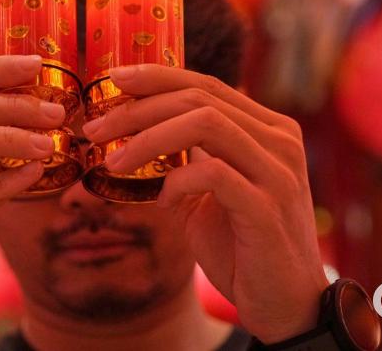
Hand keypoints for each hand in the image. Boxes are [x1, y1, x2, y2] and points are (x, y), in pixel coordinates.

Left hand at [82, 64, 328, 343]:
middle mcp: (280, 140)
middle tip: (96, 128)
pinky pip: (211, 173)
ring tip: (113, 161)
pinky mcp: (267, 207)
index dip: (156, 77)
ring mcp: (278, 171)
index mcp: (269, 129)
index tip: (111, 80)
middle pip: (200, 97)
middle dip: (139, 108)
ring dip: (148, 138)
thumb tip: (134, 132)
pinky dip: (176, 181)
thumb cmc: (243, 248)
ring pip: (205, 124)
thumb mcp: (210, 194)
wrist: (285, 305)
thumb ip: (187, 159)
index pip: (207, 85)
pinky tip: (162, 201)